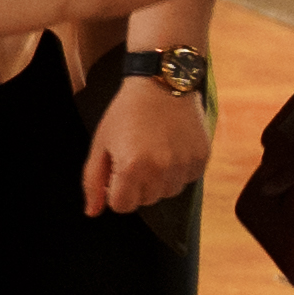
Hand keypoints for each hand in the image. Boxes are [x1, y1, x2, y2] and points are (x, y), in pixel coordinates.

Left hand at [81, 71, 209, 218]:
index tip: (117, 170)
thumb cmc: (127, 111)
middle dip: (137, 185)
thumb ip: (93, 181)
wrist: (162, 81)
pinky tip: (172, 147)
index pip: (122, 206)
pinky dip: (178, 169)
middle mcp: (160, 171)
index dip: (115, 189)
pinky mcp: (201, 158)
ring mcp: (184, 165)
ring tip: (155, 150)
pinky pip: (186, 179)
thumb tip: (92, 212)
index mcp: (131, 168)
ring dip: (159, 180)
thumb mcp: (101, 143)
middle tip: (137, 155)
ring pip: (167, 192)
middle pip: (145, 201)